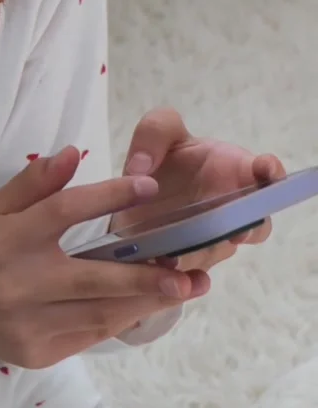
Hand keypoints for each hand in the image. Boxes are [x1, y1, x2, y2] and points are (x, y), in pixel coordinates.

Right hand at [0, 147, 208, 396]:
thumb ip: (34, 182)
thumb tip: (72, 150)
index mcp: (6, 239)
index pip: (63, 211)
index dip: (108, 196)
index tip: (149, 186)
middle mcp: (17, 284)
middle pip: (92, 278)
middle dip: (146, 277)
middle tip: (190, 271)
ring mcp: (28, 324)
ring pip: (99, 314)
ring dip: (147, 302)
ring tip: (187, 288)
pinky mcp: (37, 354)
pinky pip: (91, 335)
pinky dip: (123, 320)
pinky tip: (150, 305)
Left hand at [112, 108, 285, 272]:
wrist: (136, 198)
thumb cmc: (164, 158)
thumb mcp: (157, 133)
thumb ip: (153, 133)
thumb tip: (140, 167)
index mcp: (234, 169)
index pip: (265, 173)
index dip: (271, 172)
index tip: (266, 170)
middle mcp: (232, 208)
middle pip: (252, 226)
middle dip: (246, 230)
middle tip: (234, 232)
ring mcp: (215, 239)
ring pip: (215, 253)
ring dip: (199, 254)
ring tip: (172, 254)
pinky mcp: (190, 264)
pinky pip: (191, 274)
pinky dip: (178, 274)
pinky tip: (159, 266)